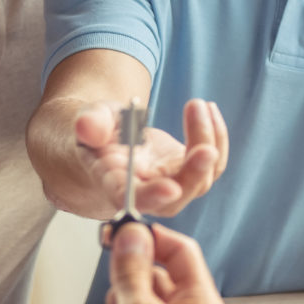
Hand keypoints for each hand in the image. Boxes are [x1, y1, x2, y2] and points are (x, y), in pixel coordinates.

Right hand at [75, 98, 227, 216]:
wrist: (110, 140)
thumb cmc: (98, 134)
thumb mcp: (89, 121)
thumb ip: (89, 123)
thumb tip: (87, 125)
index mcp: (117, 185)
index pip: (134, 198)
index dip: (153, 196)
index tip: (171, 189)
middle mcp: (147, 192)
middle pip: (178, 194)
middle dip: (194, 173)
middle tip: (206, 148)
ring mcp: (172, 184)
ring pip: (201, 178)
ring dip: (207, 141)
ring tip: (197, 105)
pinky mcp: (189, 172)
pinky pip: (212, 164)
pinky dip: (216, 137)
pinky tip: (208, 109)